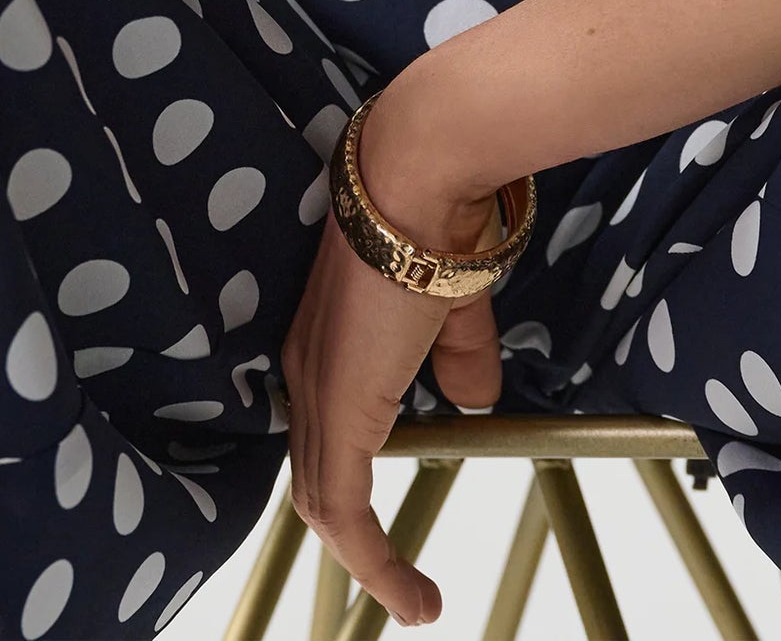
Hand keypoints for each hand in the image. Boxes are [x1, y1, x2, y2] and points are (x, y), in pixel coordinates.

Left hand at [280, 128, 507, 626]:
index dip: (349, 486)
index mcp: (325, 344)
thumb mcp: (453, 310)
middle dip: (355, 540)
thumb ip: (458, 356)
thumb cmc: (438, 226)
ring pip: (323, 503)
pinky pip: (343, 510)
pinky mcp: (337, 411)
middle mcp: (306, 371)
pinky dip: (373, 561)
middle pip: (316, 477)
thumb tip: (473, 398)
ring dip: (368, 562)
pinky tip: (410, 595)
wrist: (419, 181)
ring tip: (413, 602)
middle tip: (399, 586)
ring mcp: (316, 391)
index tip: (380, 529)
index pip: (323, 434)